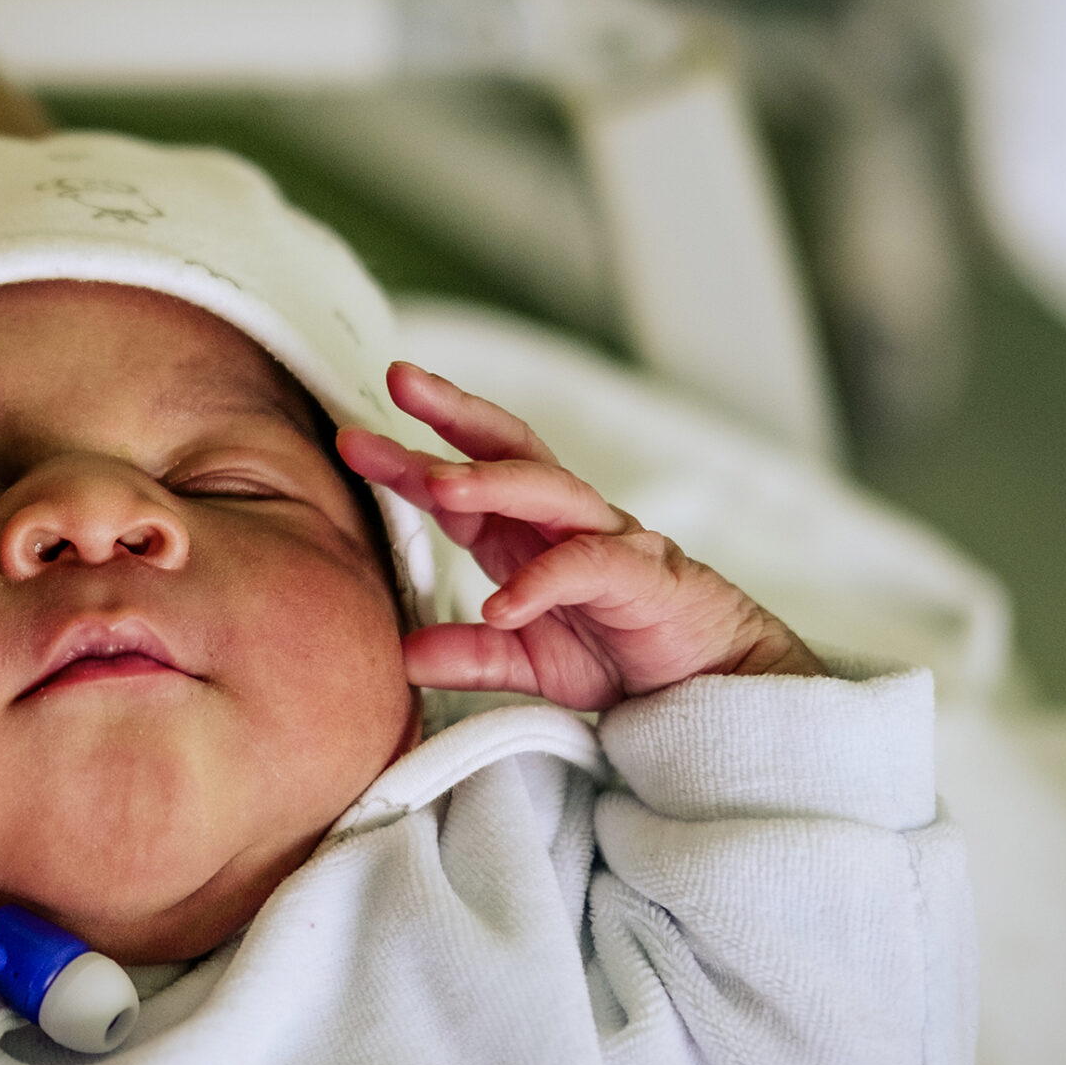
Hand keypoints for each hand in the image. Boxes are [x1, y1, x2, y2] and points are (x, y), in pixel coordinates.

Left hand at [339, 362, 820, 710]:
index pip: (460, 479)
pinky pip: (587, 566)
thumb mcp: (529, 660)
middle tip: (400, 383)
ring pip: (547, 488)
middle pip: (506, 448)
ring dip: (491, 482)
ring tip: (439, 485)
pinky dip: (541, 581)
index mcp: (524, 532)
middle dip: (452, 413)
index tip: (353, 437)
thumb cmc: (620, 650)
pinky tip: (501, 603)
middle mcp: (561, 520)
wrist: (712, 681)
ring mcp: (607, 539)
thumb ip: (469, 654)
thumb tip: (401, 657)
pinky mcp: (643, 577)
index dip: (409, 456)